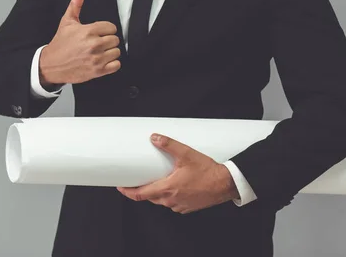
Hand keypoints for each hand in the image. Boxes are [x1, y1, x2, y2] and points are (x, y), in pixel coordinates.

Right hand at [39, 0, 120, 85]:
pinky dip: (112, 64)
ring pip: (117, 52)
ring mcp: (96, 59)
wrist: (51, 65)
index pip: (111, 27)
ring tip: (100, 52)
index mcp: (88, 31)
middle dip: (108, 40)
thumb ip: (75, 5)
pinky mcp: (97, 71)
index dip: (106, 30)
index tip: (100, 33)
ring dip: (110, 52)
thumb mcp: (67, 22)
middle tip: (99, 42)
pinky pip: (116, 65)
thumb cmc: (60, 43)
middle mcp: (94, 45)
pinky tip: (104, 60)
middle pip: (115, 39)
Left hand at [117, 134, 239, 214]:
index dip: (128, 191)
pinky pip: (173, 203)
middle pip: (149, 198)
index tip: (120, 186)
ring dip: (157, 192)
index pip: (140, 194)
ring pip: (161, 201)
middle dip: (142, 189)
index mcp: (168, 188)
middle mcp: (171, 200)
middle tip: (137, 179)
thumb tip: (155, 137)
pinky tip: (174, 186)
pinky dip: (170, 196)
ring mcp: (180, 206)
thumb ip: (169, 145)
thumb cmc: (207, 171)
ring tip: (157, 179)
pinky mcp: (188, 208)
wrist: (225, 184)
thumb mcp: (186, 154)